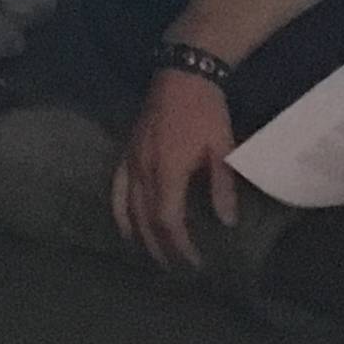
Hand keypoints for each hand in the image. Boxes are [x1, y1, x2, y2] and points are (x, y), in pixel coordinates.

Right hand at [111, 66, 241, 273]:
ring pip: (128, 207)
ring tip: (152, 255)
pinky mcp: (127, 151)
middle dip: (160, 247)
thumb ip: (221, 186)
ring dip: (139, 235)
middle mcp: (143, 169)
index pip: (167, 219)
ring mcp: (131, 160)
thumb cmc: (205, 111)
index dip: (179, 245)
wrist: (182, 75)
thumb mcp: (221, 147)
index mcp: (167, 170)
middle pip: (145, 219)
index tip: (194, 262)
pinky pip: (117, 187)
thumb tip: (227, 221)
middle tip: (176, 268)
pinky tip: (124, 227)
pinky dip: (119, 211)